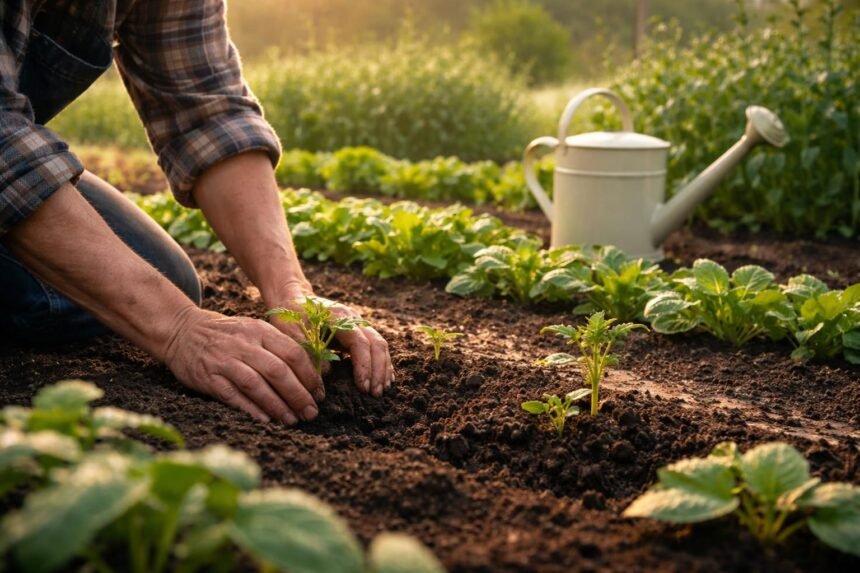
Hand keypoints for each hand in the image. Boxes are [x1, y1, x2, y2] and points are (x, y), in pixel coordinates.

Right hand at [163, 307, 324, 424]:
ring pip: (256, 384)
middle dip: (298, 394)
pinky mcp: (208, 377)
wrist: (183, 330)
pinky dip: (250, 409)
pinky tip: (265, 420)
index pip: (293, 353)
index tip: (319, 393)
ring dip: (277, 405)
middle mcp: (244, 344)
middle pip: (278, 371)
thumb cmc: (228, 335)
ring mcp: (225, 360)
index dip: (309, 375)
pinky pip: (232, 395)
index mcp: (260, 330)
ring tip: (291, 420)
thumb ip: (278, 347)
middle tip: (310, 412)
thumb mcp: (254, 330)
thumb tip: (310, 375)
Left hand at [268, 290, 393, 397]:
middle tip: (375, 394)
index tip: (363, 387)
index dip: (364, 366)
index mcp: (339, 316)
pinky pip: (376, 348)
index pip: (360, 342)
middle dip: (378, 371)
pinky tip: (383, 380)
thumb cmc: (290, 314)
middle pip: (376, 344)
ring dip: (382, 369)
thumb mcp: (291, 330)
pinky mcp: (357, 333)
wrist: (294, 298)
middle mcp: (354, 319)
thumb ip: (307, 350)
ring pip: (380, 346)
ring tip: (380, 391)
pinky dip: (382, 364)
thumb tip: (328, 373)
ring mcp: (358, 325)